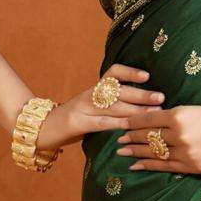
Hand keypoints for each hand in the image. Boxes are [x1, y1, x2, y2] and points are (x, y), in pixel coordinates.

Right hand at [34, 64, 164, 154]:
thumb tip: (138, 105)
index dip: (130, 72)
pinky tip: (132, 126)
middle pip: (118, 90)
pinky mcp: (77, 123)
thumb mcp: (90, 109)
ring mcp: (82, 108)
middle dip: (141, 94)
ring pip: (112, 105)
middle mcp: (88, 95)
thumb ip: (109, 106)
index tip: (147, 76)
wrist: (38, 128)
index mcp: (93, 90)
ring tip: (154, 112)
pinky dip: (118, 123)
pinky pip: (101, 122)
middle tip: (161, 97)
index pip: (112, 73)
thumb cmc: (71, 121)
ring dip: (135, 109)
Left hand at [115, 99, 200, 173]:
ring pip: (154, 153)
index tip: (122, 123)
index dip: (133, 122)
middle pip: (148, 137)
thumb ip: (167, 117)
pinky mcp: (189, 166)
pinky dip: (148, 166)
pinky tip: (135, 166)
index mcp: (179, 116)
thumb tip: (144, 123)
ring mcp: (184, 152)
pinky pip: (164, 166)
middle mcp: (180, 135)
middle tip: (119, 139)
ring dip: (136, 153)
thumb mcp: (188, 110)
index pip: (149, 119)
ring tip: (122, 152)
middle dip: (131, 138)